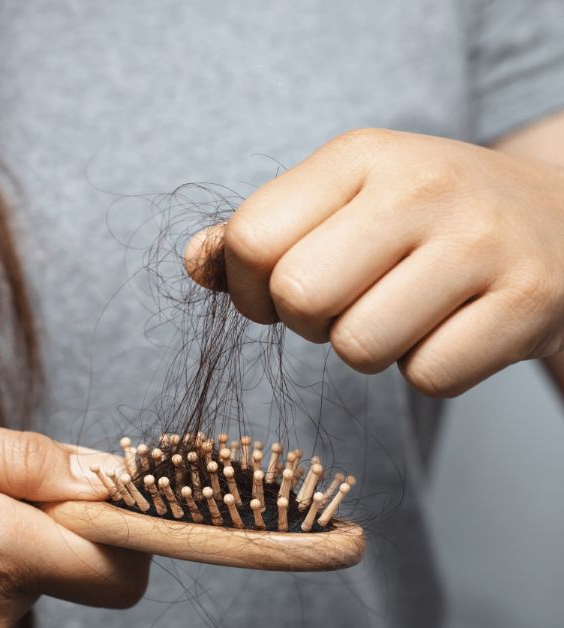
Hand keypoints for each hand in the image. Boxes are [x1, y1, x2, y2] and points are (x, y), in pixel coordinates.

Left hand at [185, 129, 563, 395]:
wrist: (550, 218)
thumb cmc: (420, 219)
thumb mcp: (339, 201)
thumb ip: (258, 233)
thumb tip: (194, 263)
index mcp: (359, 155)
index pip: (251, 240)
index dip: (249, 289)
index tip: (279, 291)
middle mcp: (422, 187)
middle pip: (299, 297)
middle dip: (309, 321)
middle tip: (348, 302)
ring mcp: (482, 242)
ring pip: (360, 348)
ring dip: (369, 348)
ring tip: (403, 310)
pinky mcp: (528, 300)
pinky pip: (428, 377)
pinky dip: (428, 367)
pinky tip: (451, 327)